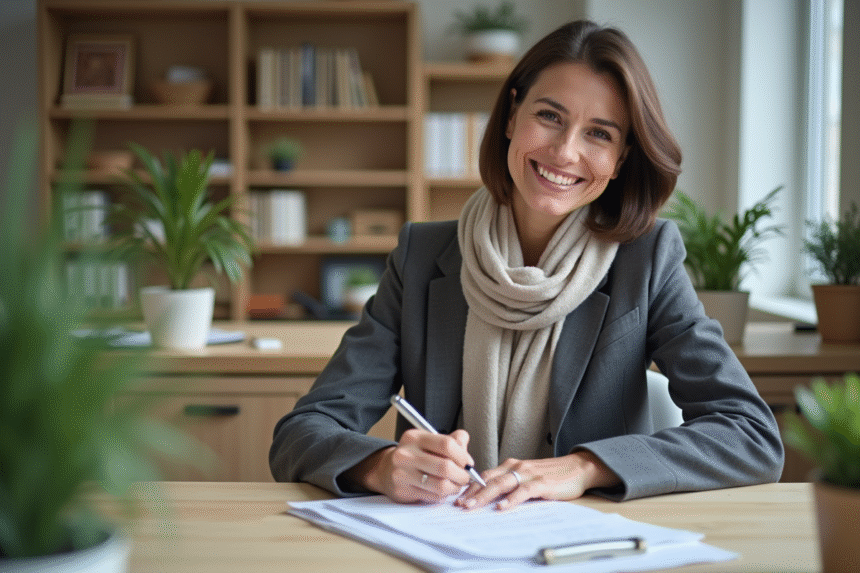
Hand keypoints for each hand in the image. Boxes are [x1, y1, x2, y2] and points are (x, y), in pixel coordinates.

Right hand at [346, 429, 474, 503]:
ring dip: (454, 488)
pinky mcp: (402, 491)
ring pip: (440, 485)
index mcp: (414, 437)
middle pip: (445, 467)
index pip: (446, 444)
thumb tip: (468, 459)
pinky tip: (441, 491)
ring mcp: (402, 473)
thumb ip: (453, 442)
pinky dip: (442, 496)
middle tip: (465, 478)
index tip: (468, 463)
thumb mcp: (430, 442)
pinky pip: (432, 497)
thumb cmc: (415, 455)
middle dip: (462, 475)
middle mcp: (405, 454)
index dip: (462, 456)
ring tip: (455, 485)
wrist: (387, 470)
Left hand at [454, 450, 619, 510]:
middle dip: (472, 492)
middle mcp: (517, 467)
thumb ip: (510, 483)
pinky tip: (502, 506)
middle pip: (489, 478)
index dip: (471, 486)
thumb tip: (490, 497)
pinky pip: (523, 490)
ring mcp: (528, 474)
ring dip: (485, 495)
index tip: (458, 496)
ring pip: (501, 483)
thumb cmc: (552, 474)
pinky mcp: (542, 483)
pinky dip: (511, 499)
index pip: (486, 475)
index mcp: (511, 465)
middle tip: (459, 503)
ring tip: (472, 506)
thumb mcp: (527, 476)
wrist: (578, 468)